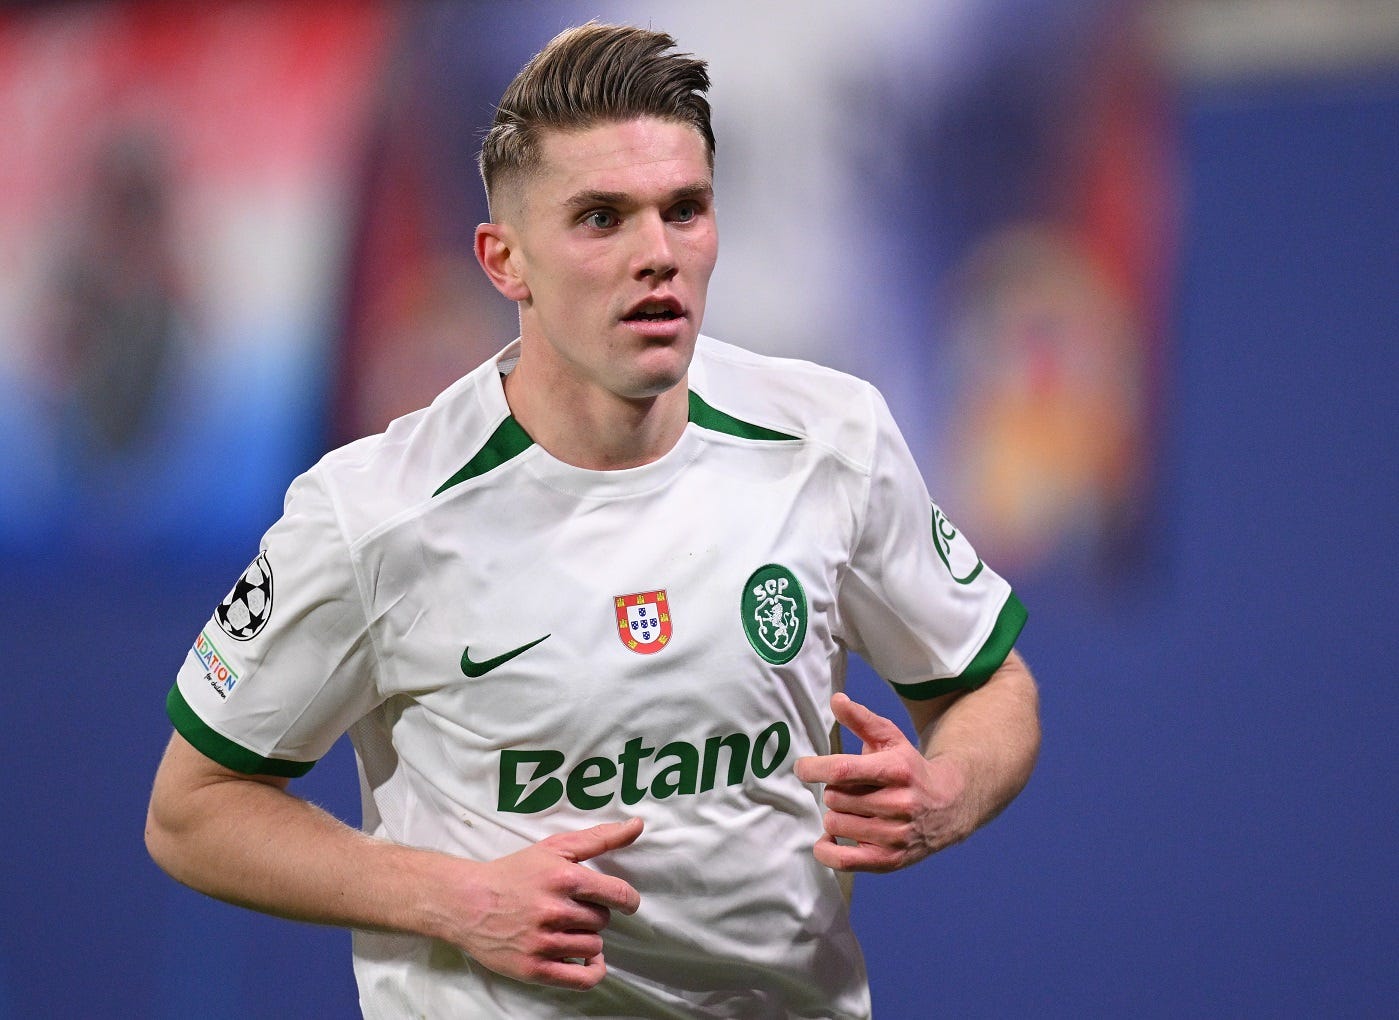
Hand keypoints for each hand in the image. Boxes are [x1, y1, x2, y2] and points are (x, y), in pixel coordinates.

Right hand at [446, 817, 643, 989]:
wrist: (467, 903)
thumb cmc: (513, 873)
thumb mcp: (554, 848)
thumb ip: (599, 838)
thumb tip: (638, 825)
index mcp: (564, 878)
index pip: (618, 894)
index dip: (627, 899)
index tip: (624, 901)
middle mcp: (555, 911)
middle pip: (602, 920)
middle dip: (593, 914)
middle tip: (571, 909)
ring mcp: (544, 943)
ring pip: (593, 946)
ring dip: (587, 939)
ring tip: (566, 928)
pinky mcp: (534, 969)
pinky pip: (582, 979)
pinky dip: (592, 970)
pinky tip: (586, 961)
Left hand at [794, 693, 972, 872]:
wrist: (949, 806)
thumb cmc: (910, 768)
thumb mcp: (891, 739)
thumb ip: (861, 719)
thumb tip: (836, 700)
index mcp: (896, 770)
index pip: (843, 771)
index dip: (815, 768)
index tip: (802, 768)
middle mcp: (898, 804)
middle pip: (835, 798)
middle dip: (835, 792)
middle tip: (851, 790)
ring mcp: (894, 835)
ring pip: (835, 825)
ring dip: (836, 816)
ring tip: (855, 810)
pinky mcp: (889, 860)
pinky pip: (842, 861)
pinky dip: (827, 851)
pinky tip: (830, 839)